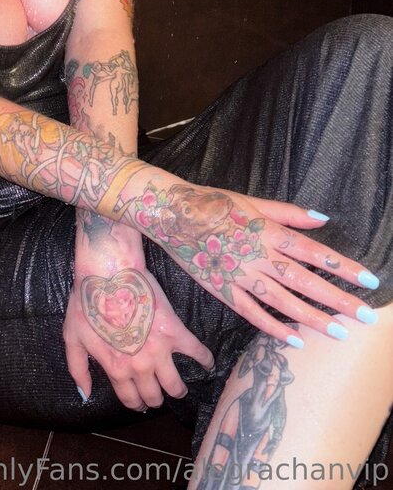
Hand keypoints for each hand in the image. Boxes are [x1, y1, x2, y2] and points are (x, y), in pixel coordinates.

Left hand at [63, 260, 214, 410]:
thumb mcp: (73, 337)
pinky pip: (197, 352)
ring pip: (175, 385)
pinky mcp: (175, 332)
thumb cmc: (88, 302)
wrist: (109, 273)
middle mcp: (140, 366)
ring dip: (178, 389)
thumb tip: (86, 394)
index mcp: (116, 368)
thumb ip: (78, 369)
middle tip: (157, 392)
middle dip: (155, 398)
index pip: (130, 399)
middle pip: (154, 396)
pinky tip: (208, 364)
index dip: (136, 403)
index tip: (139, 401)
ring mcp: (160, 350)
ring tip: (179, 387)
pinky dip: (205, 360)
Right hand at [126, 179, 377, 344]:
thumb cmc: (213, 203)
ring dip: (311, 317)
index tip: (370, 281)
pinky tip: (294, 340)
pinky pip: (251, 312)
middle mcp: (257, 254)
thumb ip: (288, 212)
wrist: (171, 214)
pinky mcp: (222, 289)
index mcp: (267, 230)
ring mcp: (239, 274)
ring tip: (338, 332)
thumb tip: (323, 218)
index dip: (342, 266)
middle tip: (365, 315)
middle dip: (336, 298)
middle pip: (303, 280)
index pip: (313, 251)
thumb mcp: (252, 201)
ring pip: (281, 300)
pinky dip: (272, 327)